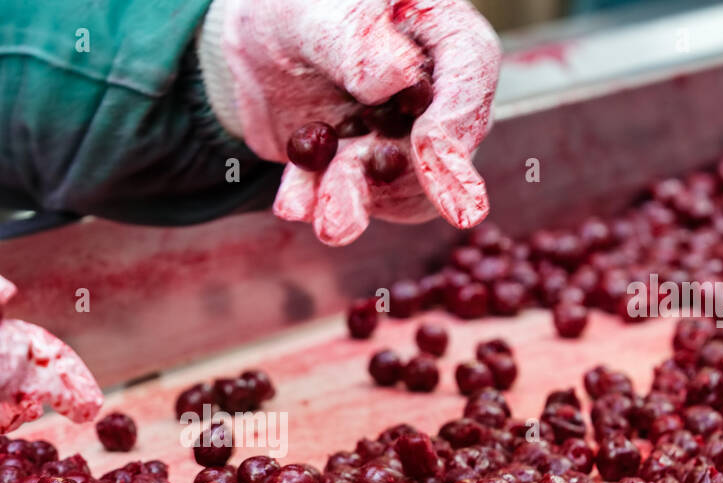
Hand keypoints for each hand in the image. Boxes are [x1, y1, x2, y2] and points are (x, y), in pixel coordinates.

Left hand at [200, 0, 500, 244]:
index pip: (471, 69)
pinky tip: (292, 203)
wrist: (251, 41)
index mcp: (438, 31)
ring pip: (394, 185)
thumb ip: (357, 41)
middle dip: (407, 183)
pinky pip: (346, 197)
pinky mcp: (356, 166)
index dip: (458, 116)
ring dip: (357, 202)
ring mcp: (394, 135)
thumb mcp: (316, 9)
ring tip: (328, 221)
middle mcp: (429, 91)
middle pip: (442, 146)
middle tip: (385, 204)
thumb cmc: (296, 7)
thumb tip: (400, 79)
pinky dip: (317, 203)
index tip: (431, 152)